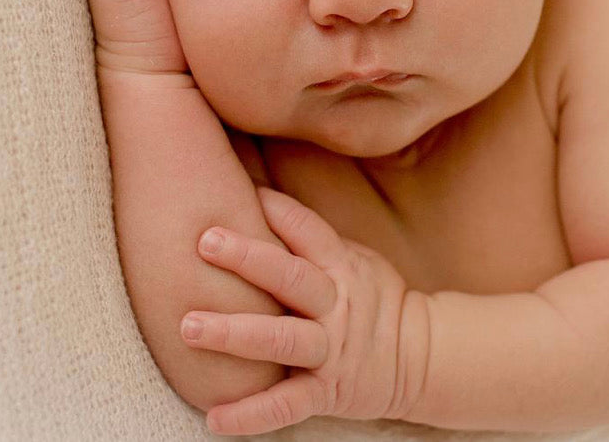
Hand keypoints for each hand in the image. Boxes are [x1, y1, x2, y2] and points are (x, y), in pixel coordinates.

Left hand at [180, 187, 430, 435]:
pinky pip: (286, 405)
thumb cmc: (373, 298)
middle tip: (204, 241)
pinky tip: (214, 418)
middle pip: (289, 277)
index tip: (236, 190)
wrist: (420, 357)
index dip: (275, 209)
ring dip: (234, 334)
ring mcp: (331, 351)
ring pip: (281, 340)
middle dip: (246, 258)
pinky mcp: (327, 392)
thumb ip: (311, 240)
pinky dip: (251, 414)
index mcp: (341, 266)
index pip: (306, 230)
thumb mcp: (354, 259)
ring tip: (188, 327)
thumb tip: (258, 198)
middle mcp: (335, 305)